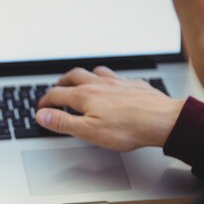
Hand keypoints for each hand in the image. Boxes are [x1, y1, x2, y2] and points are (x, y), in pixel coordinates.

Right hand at [36, 66, 184, 150]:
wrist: (162, 120)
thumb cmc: (128, 128)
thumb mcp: (88, 131)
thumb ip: (63, 122)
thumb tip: (42, 115)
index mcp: (85, 96)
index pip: (56, 95)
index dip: (44, 102)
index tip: (40, 109)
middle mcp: (99, 84)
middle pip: (73, 77)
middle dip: (60, 83)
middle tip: (55, 90)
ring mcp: (117, 82)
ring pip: (94, 72)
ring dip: (83, 76)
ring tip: (80, 82)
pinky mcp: (133, 84)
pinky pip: (116, 76)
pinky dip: (107, 79)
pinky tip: (111, 84)